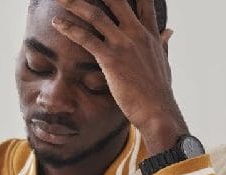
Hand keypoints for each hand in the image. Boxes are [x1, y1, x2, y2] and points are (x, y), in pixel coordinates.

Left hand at [52, 0, 186, 152]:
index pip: (143, 2)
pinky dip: (69, 29)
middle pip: (117, 1)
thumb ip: (162, 43)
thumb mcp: (164, 61)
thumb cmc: (159, 91)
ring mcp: (123, 45)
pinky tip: (56, 23)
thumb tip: (169, 30)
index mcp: (149, 34)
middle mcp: (137, 34)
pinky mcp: (110, 59)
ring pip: (97, 15)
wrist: (158, 111)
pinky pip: (86, 39)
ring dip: (75, 4)